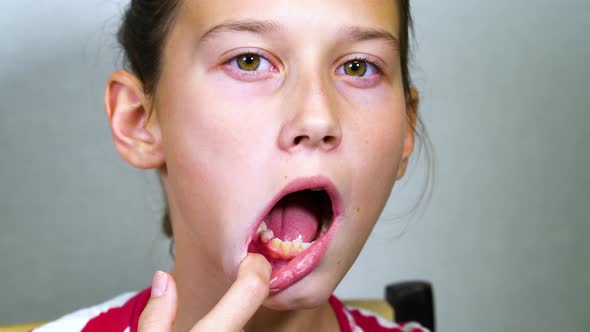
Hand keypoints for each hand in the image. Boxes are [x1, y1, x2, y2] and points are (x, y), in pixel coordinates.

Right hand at [138, 253, 271, 331]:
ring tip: (200, 331)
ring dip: (226, 326)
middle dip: (227, 307)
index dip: (255, 268)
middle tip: (202, 317)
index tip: (250, 259)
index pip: (252, 289)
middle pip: (242, 312)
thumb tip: (162, 278)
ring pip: (240, 327)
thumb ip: (154, 318)